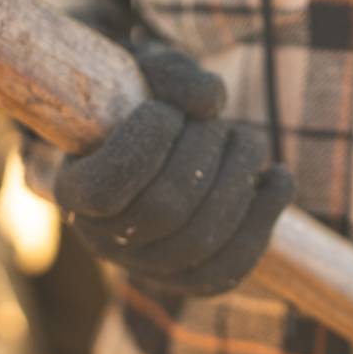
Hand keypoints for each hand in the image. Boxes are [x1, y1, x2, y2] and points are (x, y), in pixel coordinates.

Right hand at [54, 39, 293, 295]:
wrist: (158, 146)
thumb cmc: (145, 100)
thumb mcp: (148, 73)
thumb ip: (173, 75)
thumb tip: (211, 101)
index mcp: (73, 190)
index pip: (106, 188)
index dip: (145, 143)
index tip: (166, 111)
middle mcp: (102, 240)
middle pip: (164, 210)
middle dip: (203, 153)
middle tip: (215, 123)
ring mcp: (146, 268)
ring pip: (202, 240)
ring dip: (238, 178)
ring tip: (245, 140)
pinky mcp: (190, 280)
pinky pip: (232, 266)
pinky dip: (266, 218)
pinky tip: (278, 177)